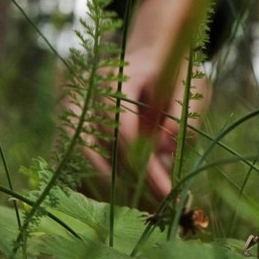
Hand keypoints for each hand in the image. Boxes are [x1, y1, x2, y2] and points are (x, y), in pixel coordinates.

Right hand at [71, 0, 206, 204]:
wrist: (152, 50)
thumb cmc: (174, 72)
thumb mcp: (190, 89)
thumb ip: (182, 120)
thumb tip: (164, 155)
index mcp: (118, 79)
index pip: (125, 132)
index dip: (145, 167)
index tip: (168, 192)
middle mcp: (87, 93)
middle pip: (92, 149)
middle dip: (123, 186)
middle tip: (154, 208)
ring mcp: (72, 107)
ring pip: (77, 158)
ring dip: (104, 189)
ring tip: (139, 207)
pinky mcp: (68, 122)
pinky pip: (69, 160)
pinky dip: (89, 182)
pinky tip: (118, 199)